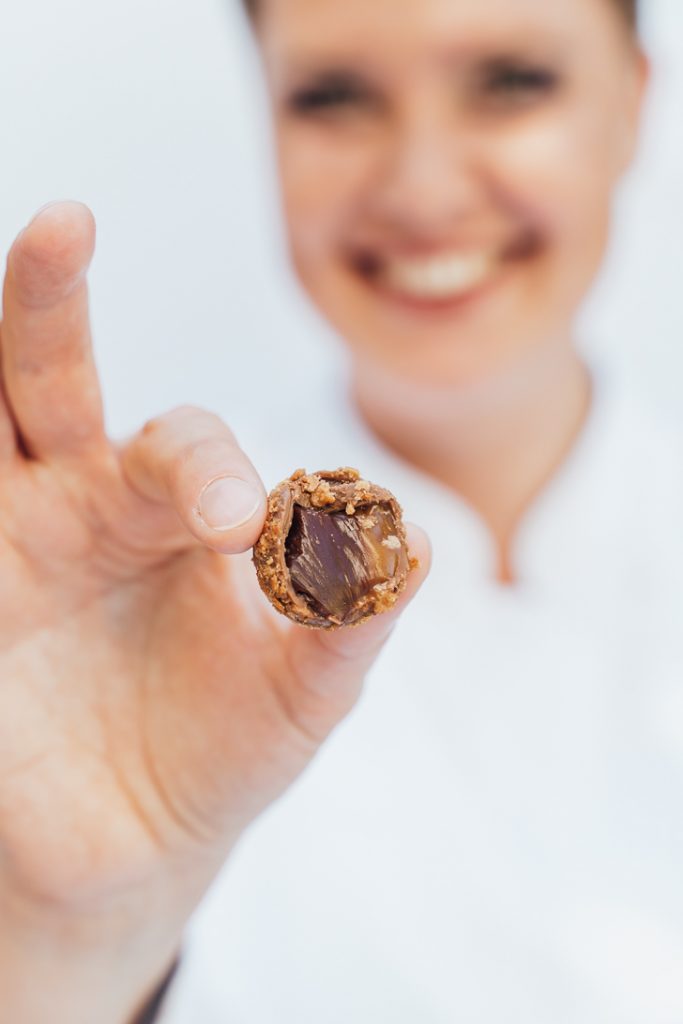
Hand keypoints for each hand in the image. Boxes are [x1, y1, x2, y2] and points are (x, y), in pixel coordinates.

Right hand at [0, 202, 429, 1022]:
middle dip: (50, 302)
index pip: (186, 445)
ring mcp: (9, 544)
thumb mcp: (304, 690)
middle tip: (64, 224)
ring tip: (13, 257)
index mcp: (176, 508)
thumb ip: (352, 619)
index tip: (234, 524)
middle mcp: (81, 502)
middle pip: (52, 376)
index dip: (207, 469)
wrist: (139, 844)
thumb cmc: (228, 746)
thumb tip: (417, 542)